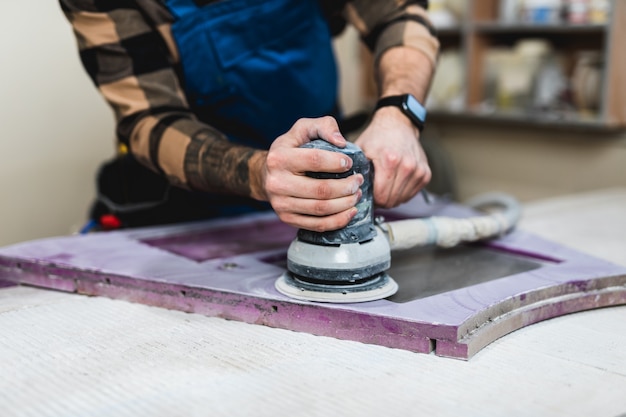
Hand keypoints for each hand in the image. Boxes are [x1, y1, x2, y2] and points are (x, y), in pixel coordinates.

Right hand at [258, 117, 363, 231]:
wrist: (267, 175)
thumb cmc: (290, 149)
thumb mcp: (303, 129)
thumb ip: (324, 126)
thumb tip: (341, 142)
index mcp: (279, 158)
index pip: (314, 160)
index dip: (336, 162)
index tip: (349, 163)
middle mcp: (277, 183)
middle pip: (320, 190)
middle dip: (346, 187)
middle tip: (358, 181)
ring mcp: (281, 204)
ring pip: (321, 209)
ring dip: (345, 204)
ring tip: (356, 195)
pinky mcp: (287, 219)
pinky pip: (317, 225)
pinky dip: (338, 220)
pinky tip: (350, 212)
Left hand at [355, 106, 430, 207]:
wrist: (398, 123)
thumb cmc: (377, 137)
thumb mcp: (360, 150)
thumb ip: (355, 169)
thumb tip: (349, 189)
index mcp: (390, 161)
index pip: (381, 196)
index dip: (372, 198)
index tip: (367, 192)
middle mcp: (408, 166)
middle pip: (391, 201)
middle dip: (381, 200)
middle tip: (374, 191)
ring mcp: (419, 171)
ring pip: (402, 200)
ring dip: (391, 197)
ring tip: (384, 186)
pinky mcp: (425, 174)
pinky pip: (411, 195)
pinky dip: (402, 193)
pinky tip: (394, 183)